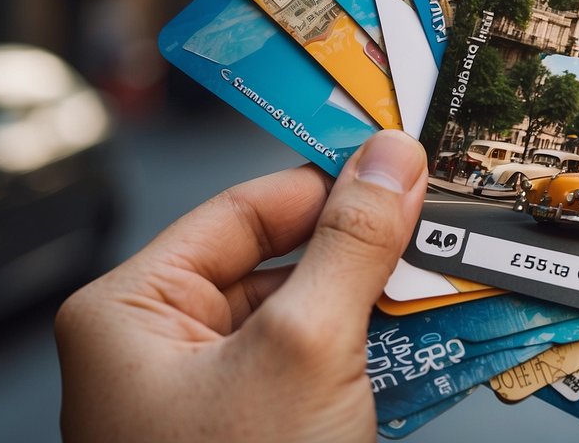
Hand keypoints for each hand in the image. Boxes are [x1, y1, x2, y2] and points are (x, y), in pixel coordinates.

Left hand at [55, 130, 427, 442]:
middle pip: (282, 263)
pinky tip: (434, 339)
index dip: (324, 181)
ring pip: (312, 317)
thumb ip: (351, 244)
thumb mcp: (304, 348)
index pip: (240, 210)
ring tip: (447, 281)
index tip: (395, 163)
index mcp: (132, 313)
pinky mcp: (261, 435)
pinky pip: (326, 370)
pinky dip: (380, 355)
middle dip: (365, 251)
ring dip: (383, 305)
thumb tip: (387, 164)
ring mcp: (214, 400)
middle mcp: (164, 350)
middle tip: (435, 225)